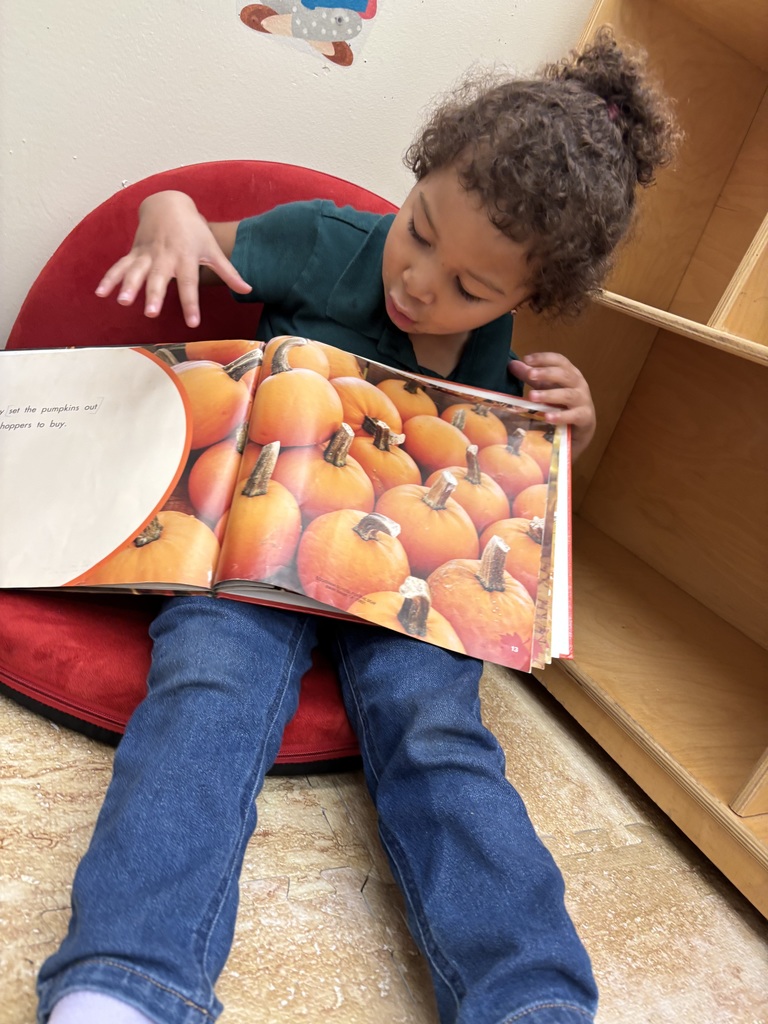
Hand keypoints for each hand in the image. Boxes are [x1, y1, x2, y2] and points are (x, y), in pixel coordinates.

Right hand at [95, 191, 250, 327]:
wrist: (168, 204)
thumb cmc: (194, 230)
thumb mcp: (212, 250)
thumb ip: (229, 273)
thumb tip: (248, 290)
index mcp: (185, 259)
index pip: (190, 285)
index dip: (191, 304)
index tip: (192, 322)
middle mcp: (164, 258)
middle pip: (159, 279)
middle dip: (154, 295)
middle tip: (150, 312)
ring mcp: (147, 255)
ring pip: (136, 272)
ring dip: (128, 286)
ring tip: (122, 301)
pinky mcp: (134, 253)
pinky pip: (119, 266)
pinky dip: (109, 278)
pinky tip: (100, 294)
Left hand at [509, 352, 595, 460]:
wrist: (580, 429)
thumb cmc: (561, 405)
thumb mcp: (545, 389)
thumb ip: (531, 377)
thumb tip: (512, 364)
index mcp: (570, 373)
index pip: (559, 360)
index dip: (544, 358)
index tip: (526, 359)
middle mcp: (578, 384)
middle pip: (564, 375)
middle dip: (546, 373)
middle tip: (530, 375)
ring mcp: (583, 400)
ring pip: (568, 395)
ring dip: (549, 395)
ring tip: (532, 396)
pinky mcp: (584, 417)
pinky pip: (573, 415)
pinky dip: (560, 416)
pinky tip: (547, 417)